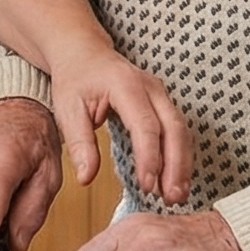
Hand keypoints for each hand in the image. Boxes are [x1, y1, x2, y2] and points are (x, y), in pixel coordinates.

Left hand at [44, 46, 193, 205]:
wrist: (84, 52)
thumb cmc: (76, 77)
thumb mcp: (67, 108)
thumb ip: (79, 143)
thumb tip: (86, 177)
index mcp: (125, 85)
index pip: (145, 125)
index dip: (150, 158)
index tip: (146, 185)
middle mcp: (150, 87)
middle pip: (173, 128)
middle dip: (176, 166)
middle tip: (171, 198)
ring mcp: (161, 93)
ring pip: (181, 131)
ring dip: (182, 164)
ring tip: (176, 196)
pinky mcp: (163, 103)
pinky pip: (178, 130)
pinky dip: (180, 156)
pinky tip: (175, 180)